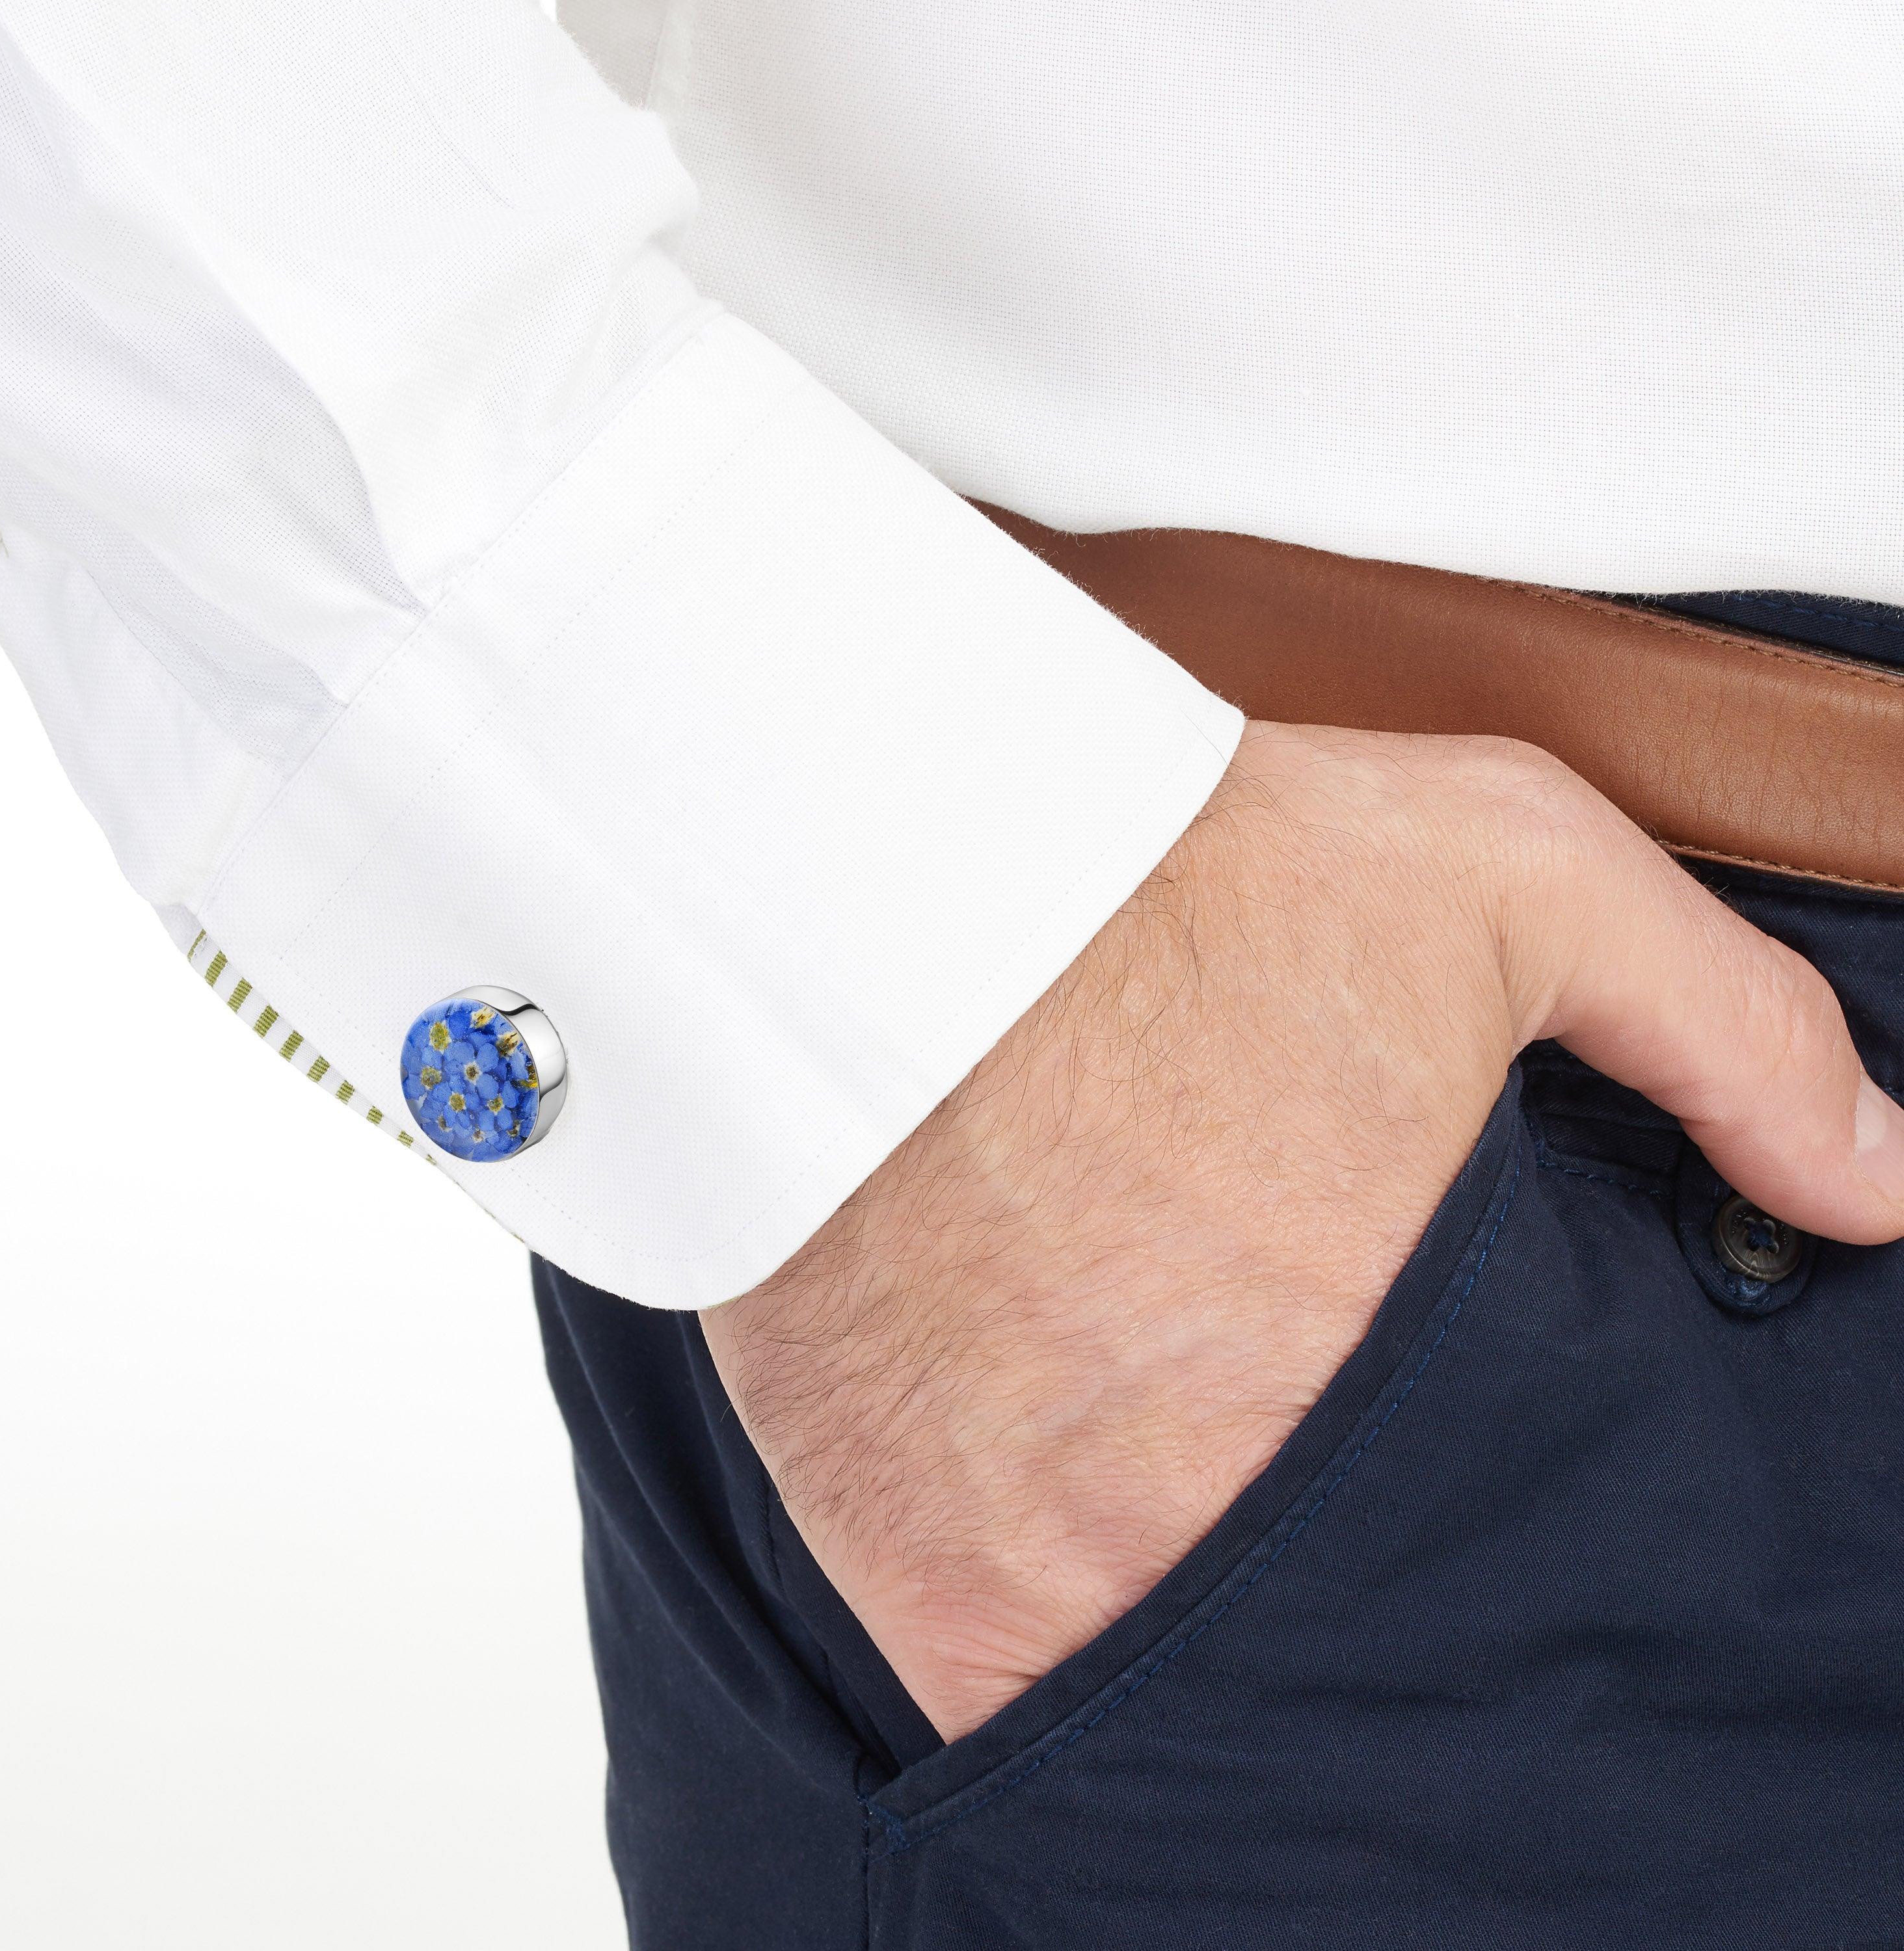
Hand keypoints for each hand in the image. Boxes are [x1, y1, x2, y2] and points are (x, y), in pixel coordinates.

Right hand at [702, 725, 1903, 1740]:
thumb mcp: (1509, 876)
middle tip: (1287, 1463)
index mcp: (1399, 1384)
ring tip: (1158, 1486)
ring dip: (1180, 1608)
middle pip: (1339, 1639)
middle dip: (1337, 1565)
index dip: (1500, 1544)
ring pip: (1174, 1684)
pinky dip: (1036, 1635)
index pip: (1517, 1562)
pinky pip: (1001, 1691)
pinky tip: (1038, 1513)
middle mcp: (1230, 1522)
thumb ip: (1723, 1031)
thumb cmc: (1180, 875)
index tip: (1455, 1486)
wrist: (875, 893)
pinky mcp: (905, 1580)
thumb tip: (1874, 1178)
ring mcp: (1052, 1576)